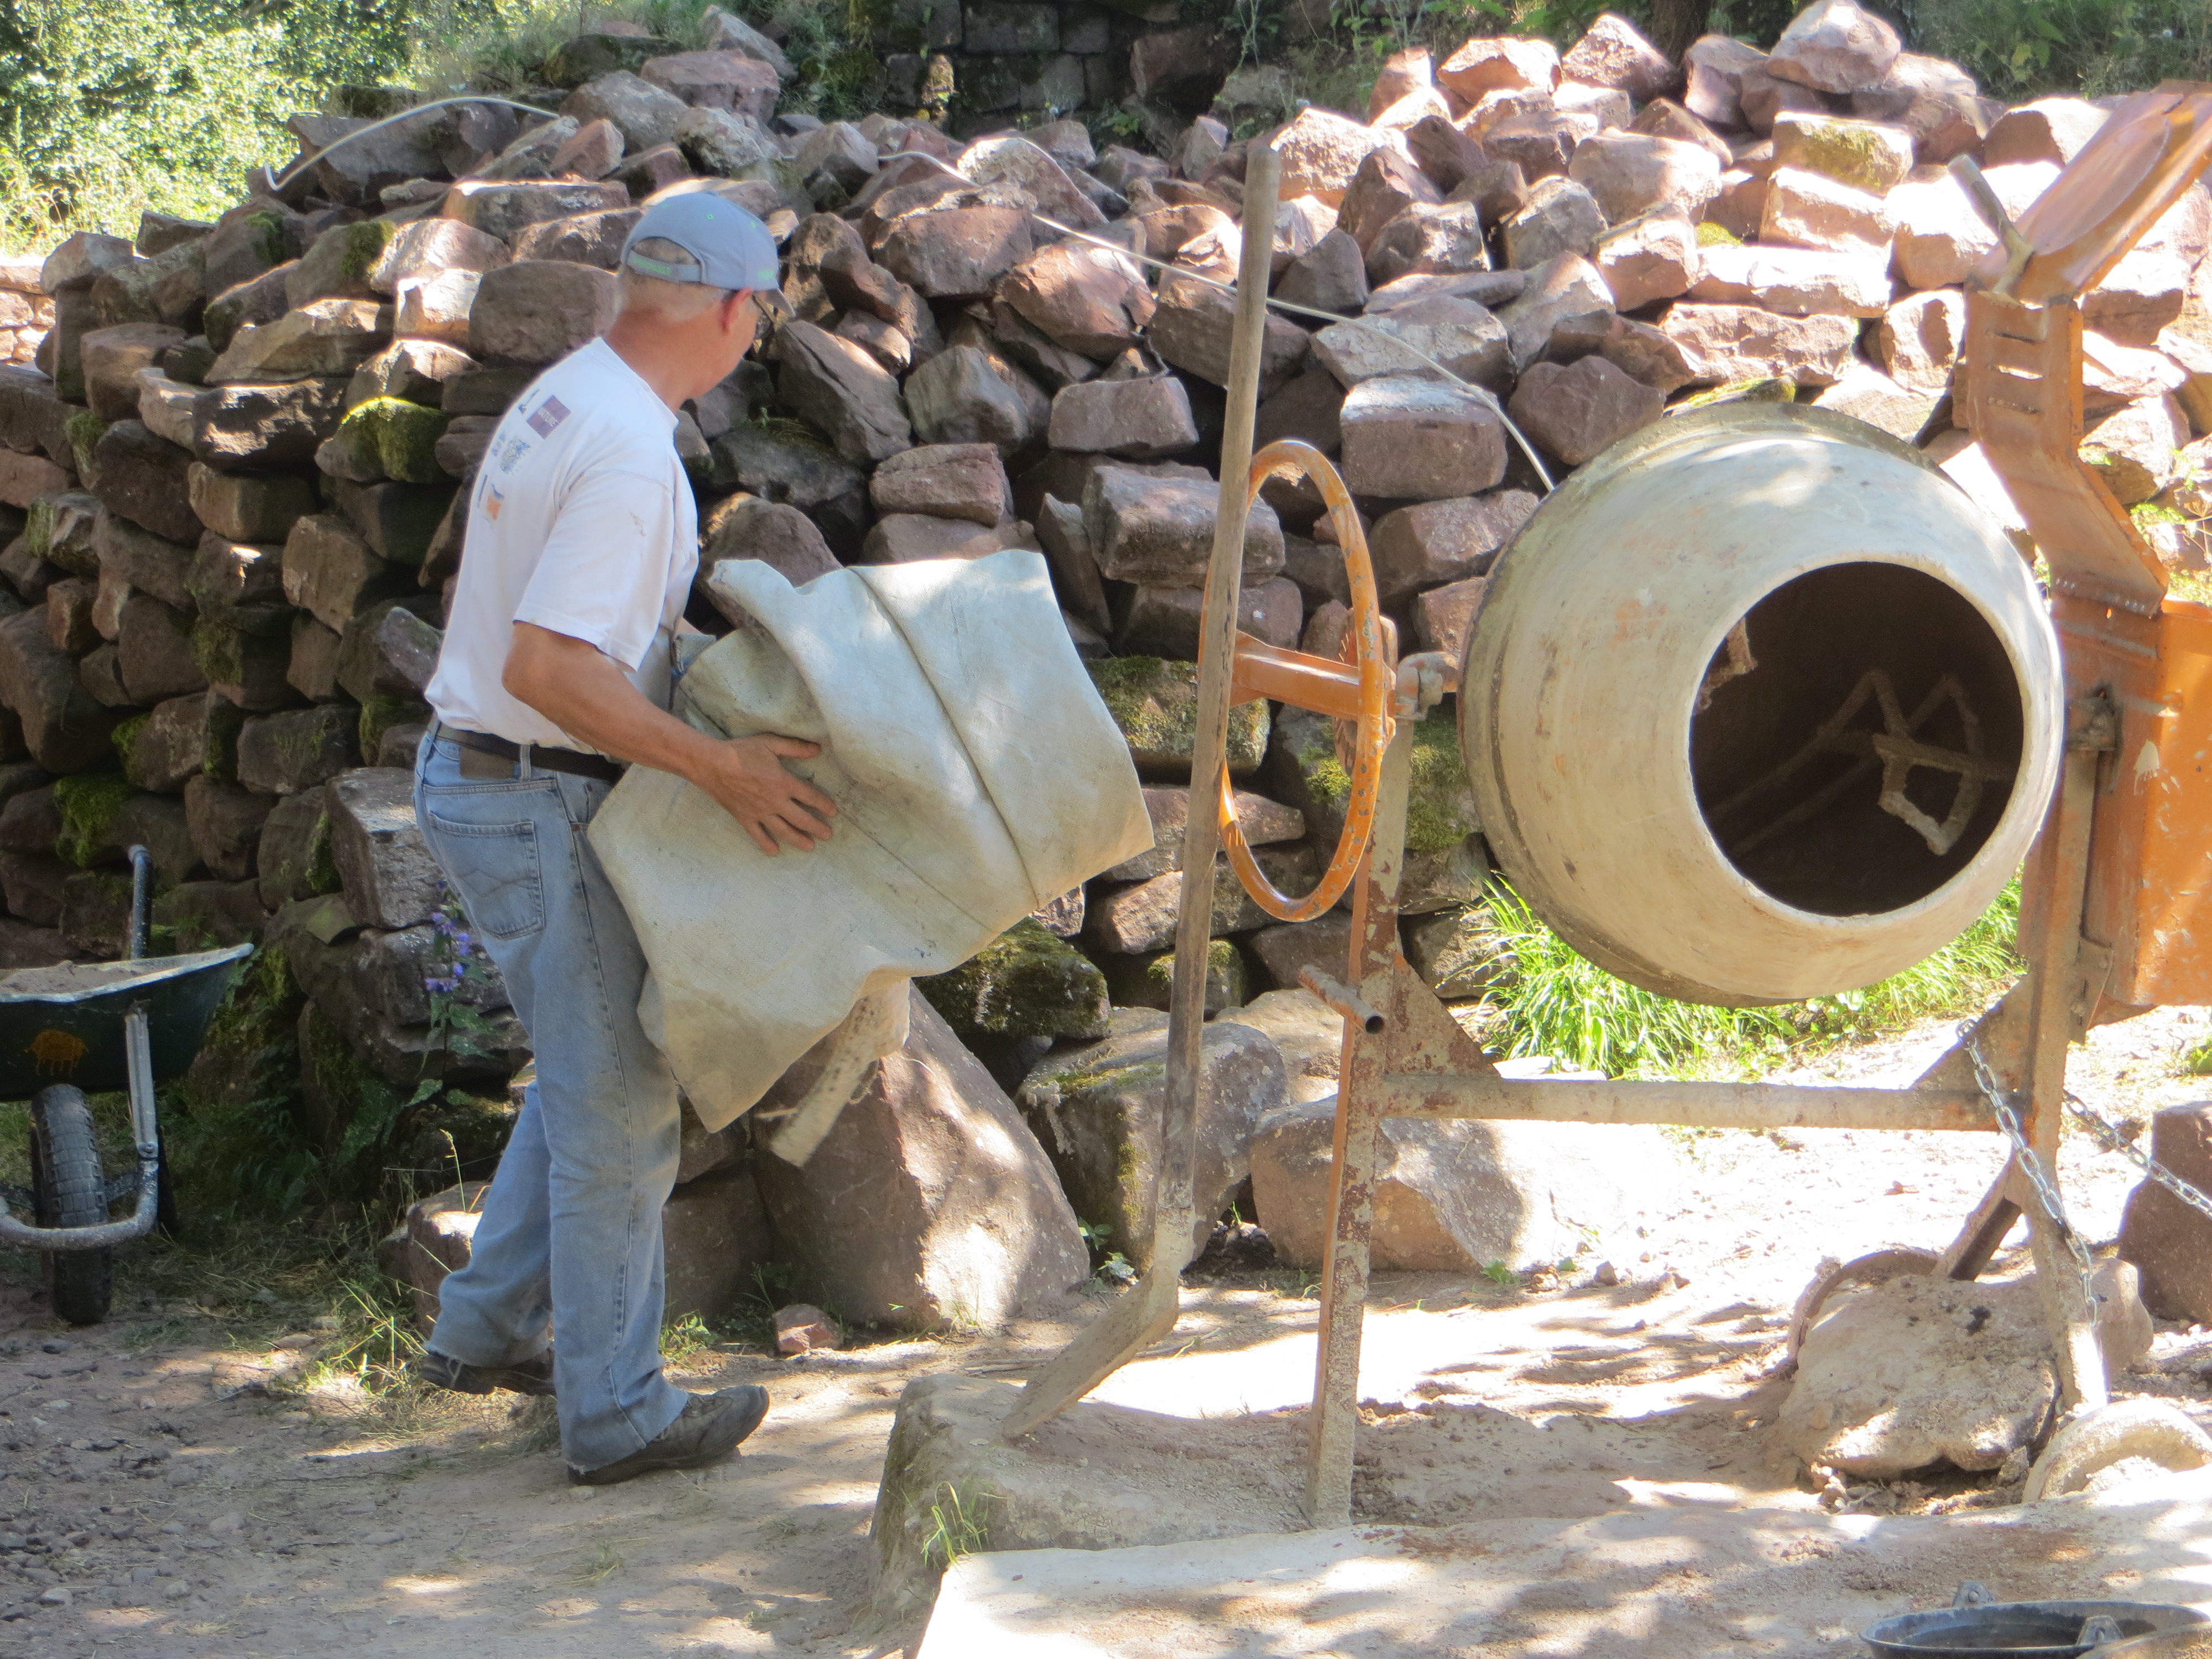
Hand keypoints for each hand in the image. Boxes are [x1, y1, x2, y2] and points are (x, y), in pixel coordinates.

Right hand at [691, 734, 836, 854]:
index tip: (833, 811)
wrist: (712, 765)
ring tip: (810, 847)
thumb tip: (818, 749)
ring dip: (798, 839)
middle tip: (828, 835)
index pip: (810, 796)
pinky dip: (766, 844)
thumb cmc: (742, 751)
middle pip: (801, 818)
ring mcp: (760, 812)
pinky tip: (775, 852)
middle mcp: (775, 802)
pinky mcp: (745, 818)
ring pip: (783, 830)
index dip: (823, 804)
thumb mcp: (771, 743)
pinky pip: (758, 835)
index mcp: (784, 783)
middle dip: (816, 827)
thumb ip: (795, 747)